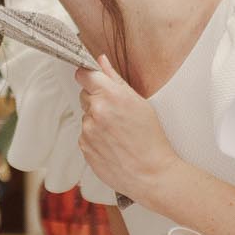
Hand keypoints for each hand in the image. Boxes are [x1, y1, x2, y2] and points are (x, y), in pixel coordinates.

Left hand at [75, 54, 180, 206]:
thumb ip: (116, 80)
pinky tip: (112, 143)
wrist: (150, 173)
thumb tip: (101, 61)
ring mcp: (87, 129)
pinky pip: (85, 134)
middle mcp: (95, 110)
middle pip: (85, 95)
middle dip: (97, 100)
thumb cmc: (151, 139)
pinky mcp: (83, 146)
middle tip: (117, 113)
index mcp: (111, 95)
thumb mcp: (139, 103)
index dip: (88, 76)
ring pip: (86, 116)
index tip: (92, 79)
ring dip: (96, 120)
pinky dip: (94, 137)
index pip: (84, 74)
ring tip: (117, 132)